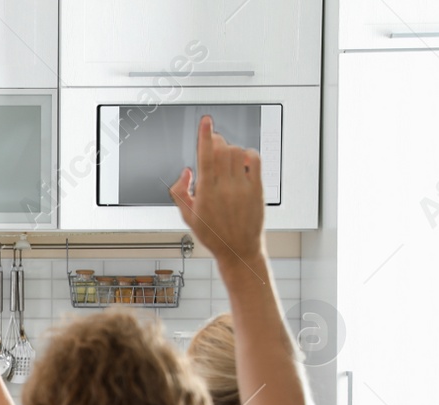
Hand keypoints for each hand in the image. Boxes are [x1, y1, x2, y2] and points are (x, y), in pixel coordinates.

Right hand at [169, 115, 265, 269]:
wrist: (238, 250)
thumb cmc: (213, 235)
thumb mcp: (188, 217)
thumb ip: (180, 192)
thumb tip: (186, 171)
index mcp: (206, 193)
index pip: (205, 156)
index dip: (205, 135)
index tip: (206, 121)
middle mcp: (225, 187)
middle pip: (222, 150)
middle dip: (216, 142)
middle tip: (214, 144)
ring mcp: (243, 187)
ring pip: (237, 152)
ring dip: (231, 148)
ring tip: (227, 157)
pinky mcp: (257, 188)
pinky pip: (255, 160)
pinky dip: (249, 154)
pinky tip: (243, 161)